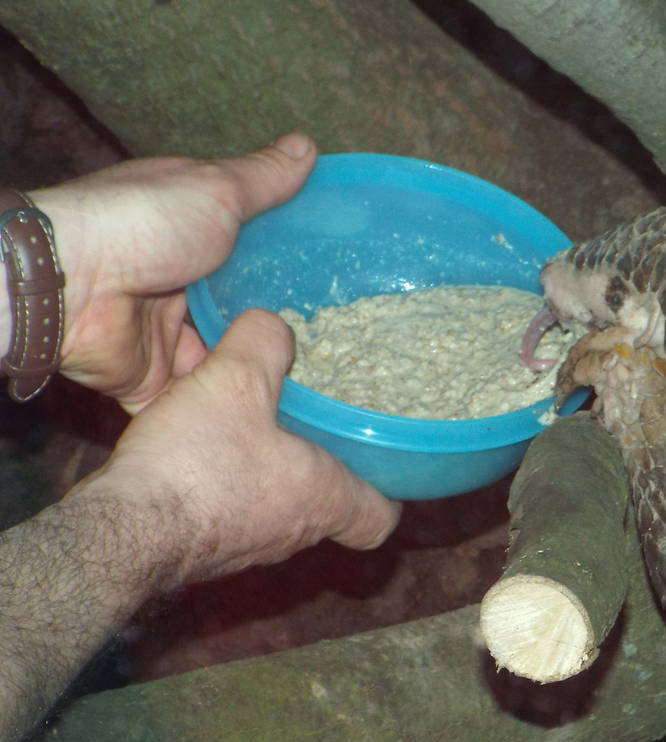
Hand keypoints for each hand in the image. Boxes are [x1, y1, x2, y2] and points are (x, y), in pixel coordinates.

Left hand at [32, 133, 316, 411]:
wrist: (73, 285)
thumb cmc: (144, 223)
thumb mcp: (216, 189)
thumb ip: (263, 178)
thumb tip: (307, 146)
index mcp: (190, 234)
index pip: (251, 251)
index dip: (289, 263)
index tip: (340, 281)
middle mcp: (178, 285)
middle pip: (242, 312)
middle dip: (281, 329)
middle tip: (340, 345)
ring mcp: (166, 336)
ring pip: (226, 363)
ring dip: (258, 373)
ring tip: (320, 389)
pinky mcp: (154, 380)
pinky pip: (197, 402)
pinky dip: (225, 411)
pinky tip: (272, 420)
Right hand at [68, 308, 399, 581]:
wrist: (121, 533)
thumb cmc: (198, 465)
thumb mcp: (236, 382)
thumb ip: (264, 344)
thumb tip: (274, 323)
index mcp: (325, 498)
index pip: (381, 518)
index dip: (388, 493)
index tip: (380, 465)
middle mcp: (294, 532)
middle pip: (327, 503)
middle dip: (320, 463)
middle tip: (308, 421)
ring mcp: (247, 546)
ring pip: (275, 506)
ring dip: (266, 469)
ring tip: (248, 422)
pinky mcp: (202, 546)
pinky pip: (227, 510)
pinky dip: (221, 480)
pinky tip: (196, 445)